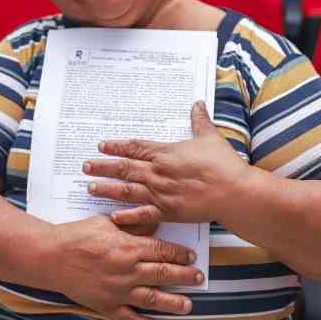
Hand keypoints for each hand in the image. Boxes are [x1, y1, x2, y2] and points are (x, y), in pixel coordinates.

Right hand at [53, 215, 202, 319]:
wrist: (51, 255)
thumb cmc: (77, 235)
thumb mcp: (107, 223)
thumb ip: (133, 225)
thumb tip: (155, 222)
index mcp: (129, 248)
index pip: (163, 251)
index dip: (180, 254)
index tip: (191, 256)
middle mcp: (128, 271)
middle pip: (164, 274)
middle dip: (184, 276)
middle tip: (199, 277)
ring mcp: (118, 291)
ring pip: (153, 298)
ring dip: (173, 302)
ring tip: (188, 304)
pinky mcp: (106, 305)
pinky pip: (129, 318)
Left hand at [84, 100, 249, 223]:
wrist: (235, 191)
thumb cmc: (223, 164)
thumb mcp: (209, 137)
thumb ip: (199, 120)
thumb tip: (197, 103)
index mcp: (165, 153)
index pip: (134, 147)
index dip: (116, 146)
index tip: (101, 146)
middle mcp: (158, 173)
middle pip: (124, 168)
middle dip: (102, 167)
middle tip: (85, 166)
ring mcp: (161, 193)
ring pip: (127, 190)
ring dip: (107, 189)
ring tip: (90, 187)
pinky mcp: (169, 212)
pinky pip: (143, 214)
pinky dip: (127, 216)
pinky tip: (113, 216)